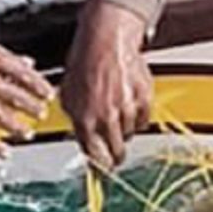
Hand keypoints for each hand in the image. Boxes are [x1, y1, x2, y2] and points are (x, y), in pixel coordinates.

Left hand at [60, 0, 152, 170]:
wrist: (106, 40)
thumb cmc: (85, 61)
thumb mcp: (68, 94)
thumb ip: (76, 120)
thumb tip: (82, 138)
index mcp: (85, 119)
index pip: (95, 156)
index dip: (99, 167)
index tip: (102, 171)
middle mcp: (107, 117)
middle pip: (116, 152)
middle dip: (115, 156)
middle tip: (115, 155)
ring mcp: (127, 109)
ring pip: (129, 135)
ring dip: (124, 132)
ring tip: (118, 117)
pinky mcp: (144, 100)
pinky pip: (143, 120)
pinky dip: (138, 118)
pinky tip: (129, 107)